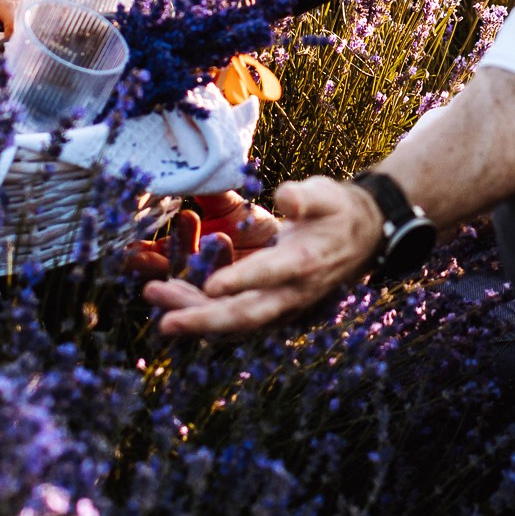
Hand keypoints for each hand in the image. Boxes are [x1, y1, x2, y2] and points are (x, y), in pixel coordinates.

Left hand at [148, 175, 382, 335]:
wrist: (361, 240)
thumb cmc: (337, 212)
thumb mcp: (327, 195)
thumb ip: (305, 197)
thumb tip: (285, 196)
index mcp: (304, 261)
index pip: (270, 274)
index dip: (241, 280)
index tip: (210, 285)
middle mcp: (290, 292)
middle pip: (245, 314)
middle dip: (203, 319)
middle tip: (165, 321)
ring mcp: (279, 305)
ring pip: (232, 319)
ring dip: (192, 315)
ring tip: (153, 297)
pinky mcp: (268, 307)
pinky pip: (231, 315)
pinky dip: (199, 310)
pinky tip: (167, 298)